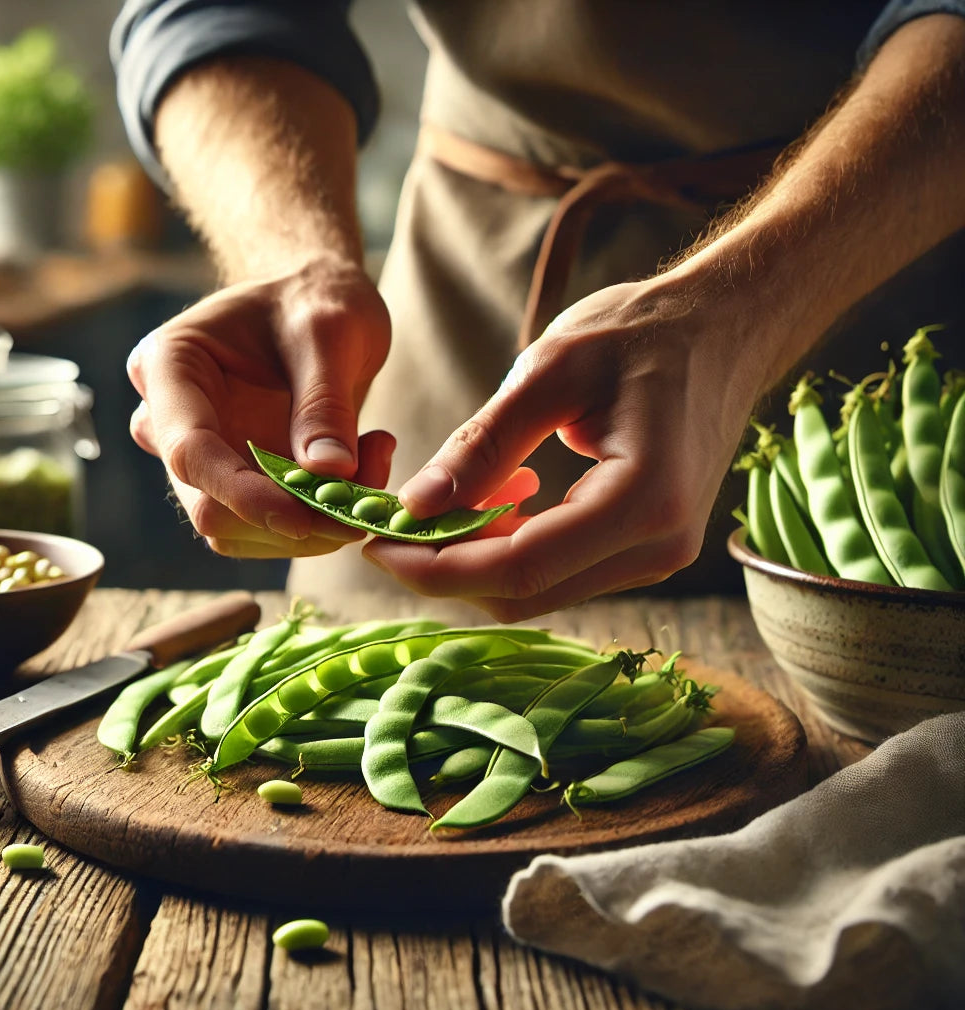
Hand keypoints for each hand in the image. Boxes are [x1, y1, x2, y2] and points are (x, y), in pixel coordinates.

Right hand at [127, 257, 394, 558]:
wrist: (321, 302)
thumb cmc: (317, 299)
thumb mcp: (329, 333)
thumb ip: (325, 403)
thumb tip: (329, 474)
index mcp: (170, 366)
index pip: (190, 451)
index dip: (243, 495)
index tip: (305, 517)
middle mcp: (171, 420)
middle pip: (210, 505)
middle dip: (288, 520)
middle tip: (363, 506)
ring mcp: (204, 457)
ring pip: (240, 530)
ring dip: (313, 526)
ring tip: (376, 460)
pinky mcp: (237, 482)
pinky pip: (270, 526)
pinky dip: (321, 519)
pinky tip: (366, 468)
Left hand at [362, 275, 765, 619]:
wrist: (721, 330)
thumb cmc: (641, 332)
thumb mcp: (550, 372)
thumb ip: (482, 446)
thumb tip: (415, 506)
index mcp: (642, 502)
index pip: (519, 568)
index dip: (436, 567)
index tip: (375, 544)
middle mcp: (658, 548)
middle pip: (525, 593)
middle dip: (446, 570)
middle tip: (390, 527)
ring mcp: (658, 555)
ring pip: (538, 589)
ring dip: (476, 559)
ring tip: (437, 504)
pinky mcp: (645, 548)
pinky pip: (561, 569)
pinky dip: (511, 548)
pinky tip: (495, 500)